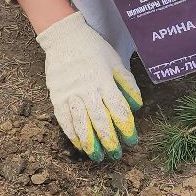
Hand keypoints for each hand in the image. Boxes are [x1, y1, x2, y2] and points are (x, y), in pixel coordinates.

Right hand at [36, 11, 141, 161]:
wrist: (64, 37)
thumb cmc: (94, 48)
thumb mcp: (115, 61)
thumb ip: (127, 84)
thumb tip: (138, 106)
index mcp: (105, 81)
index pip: (118, 110)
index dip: (126, 128)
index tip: (132, 141)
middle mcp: (87, 90)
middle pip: (100, 121)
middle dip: (110, 141)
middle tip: (116, 155)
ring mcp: (70, 94)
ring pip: (81, 124)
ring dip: (90, 144)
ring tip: (98, 158)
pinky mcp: (57, 97)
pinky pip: (65, 120)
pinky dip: (72, 135)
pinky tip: (79, 146)